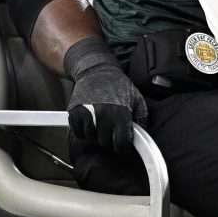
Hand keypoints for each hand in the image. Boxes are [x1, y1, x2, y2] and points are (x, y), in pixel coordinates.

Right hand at [63, 38, 146, 153]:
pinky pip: (78, 133)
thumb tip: (142, 137)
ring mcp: (87, 114)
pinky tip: (90, 122)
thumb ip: (142, 119)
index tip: (123, 142)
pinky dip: (84, 132)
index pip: (121, 144)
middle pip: (105, 143)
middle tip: (112, 129)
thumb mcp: (136, 99)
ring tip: (101, 123)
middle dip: (110, 140)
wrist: (95, 70)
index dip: (124, 146)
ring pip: (91, 139)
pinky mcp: (75, 113)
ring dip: (96, 135)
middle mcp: (102, 115)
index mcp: (120, 113)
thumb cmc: (117, 85)